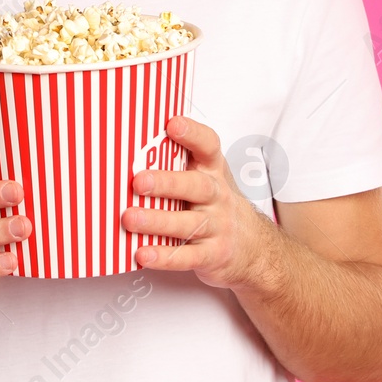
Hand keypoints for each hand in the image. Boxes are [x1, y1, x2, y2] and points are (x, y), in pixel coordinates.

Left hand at [123, 115, 274, 289]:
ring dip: (157, 221)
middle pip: (196, 187)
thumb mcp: (206, 178)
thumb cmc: (215, 205)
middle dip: (166, 183)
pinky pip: (187, 257)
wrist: (252, 246)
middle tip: (138, 181)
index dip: (192, 134)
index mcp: (213, 171)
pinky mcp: (212, 255)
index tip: (173, 124)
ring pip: (188, 224)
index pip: (208, 147)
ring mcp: (217, 227)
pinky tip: (143, 253)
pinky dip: (164, 256)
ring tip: (130, 219)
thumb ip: (177, 162)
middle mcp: (217, 197)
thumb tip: (129, 144)